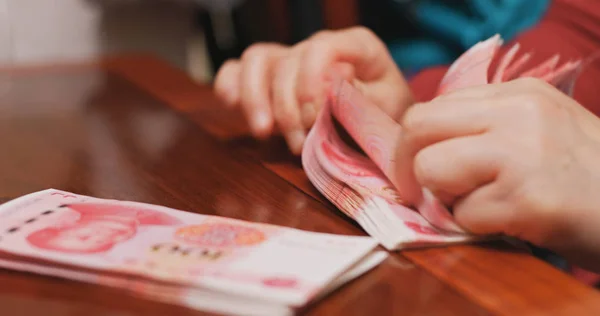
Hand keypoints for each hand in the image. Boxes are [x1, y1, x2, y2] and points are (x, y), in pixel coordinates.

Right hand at [213, 27, 412, 153]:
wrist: (376, 122)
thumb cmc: (385, 113)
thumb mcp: (387, 108)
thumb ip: (363, 94)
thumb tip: (337, 78)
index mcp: (354, 45)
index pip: (321, 48)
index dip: (311, 83)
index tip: (314, 118)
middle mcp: (317, 47)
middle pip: (286, 62)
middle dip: (288, 107)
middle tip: (299, 144)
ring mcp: (290, 59)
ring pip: (256, 60)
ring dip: (254, 98)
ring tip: (263, 132)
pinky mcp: (268, 77)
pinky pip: (236, 70)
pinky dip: (229, 86)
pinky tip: (232, 106)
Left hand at [394, 78, 599, 269]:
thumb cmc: (583, 175)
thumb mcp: (536, 129)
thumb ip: (483, 128)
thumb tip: (423, 149)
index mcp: (517, 93)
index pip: (431, 108)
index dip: (413, 145)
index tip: (419, 170)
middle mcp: (518, 112)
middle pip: (418, 126)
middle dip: (406, 166)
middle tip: (420, 192)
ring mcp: (522, 151)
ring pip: (431, 169)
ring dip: (444, 199)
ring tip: (479, 207)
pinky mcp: (527, 197)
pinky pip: (464, 215)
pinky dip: (476, 227)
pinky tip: (510, 223)